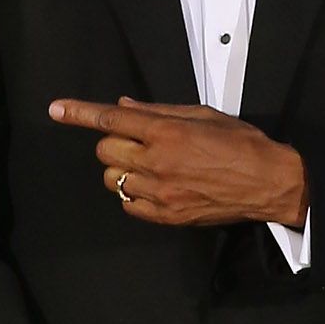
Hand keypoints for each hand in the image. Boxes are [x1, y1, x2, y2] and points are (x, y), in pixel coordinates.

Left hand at [51, 95, 306, 229]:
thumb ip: (158, 112)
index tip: (56, 109)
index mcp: (167, 132)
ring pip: (113, 180)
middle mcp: (158, 162)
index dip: (80, 113)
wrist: (268, 183)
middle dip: (113, 143)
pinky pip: (128, 205)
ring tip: (151, 165)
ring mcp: (160, 192)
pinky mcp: (166, 215)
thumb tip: (123, 107)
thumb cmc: (241, 144)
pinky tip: (155, 186)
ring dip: (123, 169)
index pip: (111, 120)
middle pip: (105, 152)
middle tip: (136, 142)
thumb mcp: (203, 116)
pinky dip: (133, 194)